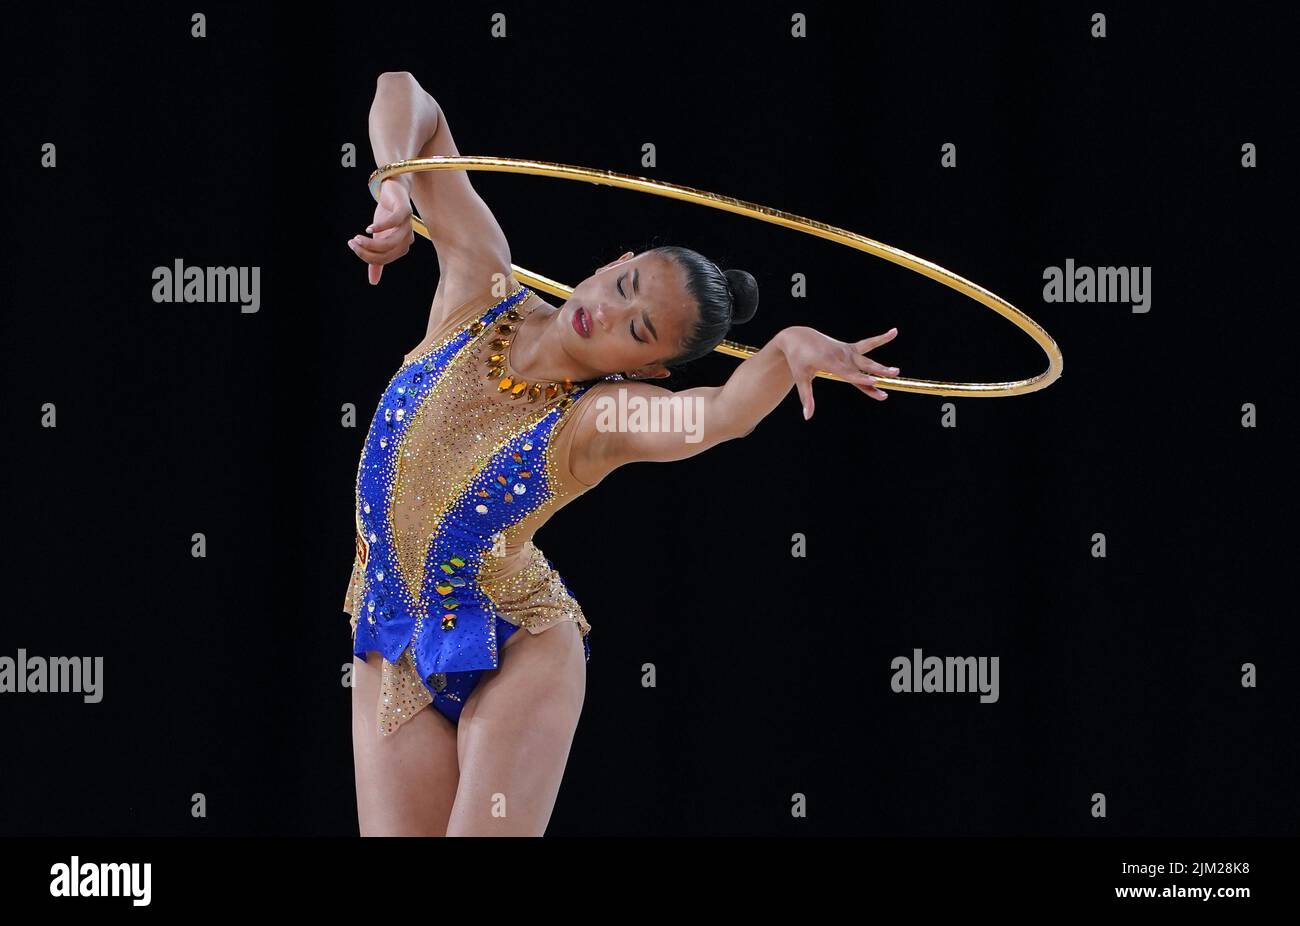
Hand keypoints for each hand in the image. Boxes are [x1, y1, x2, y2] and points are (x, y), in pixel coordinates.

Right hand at [347, 178, 414, 284]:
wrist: (393, 190)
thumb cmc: (386, 215)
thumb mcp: (379, 238)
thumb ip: (377, 259)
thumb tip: (373, 282)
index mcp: (401, 246)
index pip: (385, 258)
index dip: (368, 257)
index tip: (353, 247)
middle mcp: (407, 237)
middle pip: (389, 251)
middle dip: (368, 251)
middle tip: (353, 243)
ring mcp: (407, 224)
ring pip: (392, 240)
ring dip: (372, 241)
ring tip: (357, 237)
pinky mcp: (404, 210)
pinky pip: (394, 222)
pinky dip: (381, 227)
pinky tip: (369, 228)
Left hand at [779, 325, 899, 418]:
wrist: (798, 338)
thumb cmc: (798, 360)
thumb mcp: (801, 378)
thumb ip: (807, 397)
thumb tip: (807, 417)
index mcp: (829, 362)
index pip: (848, 373)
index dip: (861, 378)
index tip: (874, 381)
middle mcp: (840, 356)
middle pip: (861, 367)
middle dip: (877, 372)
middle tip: (893, 375)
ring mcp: (846, 351)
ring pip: (867, 360)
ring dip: (881, 366)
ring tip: (896, 371)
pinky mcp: (849, 348)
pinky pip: (868, 344)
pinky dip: (881, 339)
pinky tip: (894, 332)